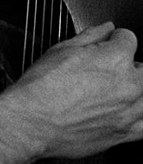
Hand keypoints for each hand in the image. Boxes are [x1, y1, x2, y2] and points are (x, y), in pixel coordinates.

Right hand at [5, 22, 142, 158]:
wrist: (32, 121)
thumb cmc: (42, 87)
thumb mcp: (62, 49)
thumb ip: (91, 36)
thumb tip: (105, 28)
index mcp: (115, 59)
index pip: (129, 39)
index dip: (115, 38)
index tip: (108, 42)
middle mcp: (128, 85)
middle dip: (129, 64)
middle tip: (109, 68)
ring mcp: (129, 112)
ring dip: (137, 89)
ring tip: (117, 89)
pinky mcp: (124, 134)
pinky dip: (140, 116)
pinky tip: (126, 111)